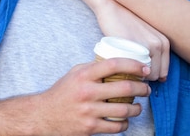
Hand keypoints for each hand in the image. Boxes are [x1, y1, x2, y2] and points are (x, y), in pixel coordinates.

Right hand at [32, 58, 150, 134]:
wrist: (43, 115)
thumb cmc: (62, 92)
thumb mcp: (75, 73)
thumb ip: (95, 67)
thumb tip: (119, 61)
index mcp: (84, 75)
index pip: (114, 65)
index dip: (134, 65)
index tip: (144, 69)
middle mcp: (87, 92)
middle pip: (124, 88)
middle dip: (142, 88)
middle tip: (146, 88)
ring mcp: (89, 111)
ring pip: (124, 109)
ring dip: (137, 108)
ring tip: (139, 105)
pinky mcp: (89, 128)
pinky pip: (115, 126)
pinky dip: (125, 123)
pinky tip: (126, 119)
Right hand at [95, 0, 169, 81]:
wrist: (112, 7)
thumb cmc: (125, 22)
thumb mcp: (146, 34)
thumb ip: (153, 49)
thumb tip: (159, 76)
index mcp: (164, 42)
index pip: (163, 72)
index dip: (150, 75)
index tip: (137, 72)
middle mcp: (160, 43)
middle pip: (156, 75)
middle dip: (144, 77)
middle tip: (129, 70)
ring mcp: (148, 45)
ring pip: (146, 75)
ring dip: (136, 77)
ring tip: (125, 69)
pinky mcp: (134, 46)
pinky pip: (135, 70)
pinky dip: (129, 73)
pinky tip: (122, 67)